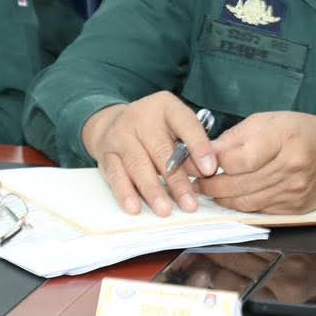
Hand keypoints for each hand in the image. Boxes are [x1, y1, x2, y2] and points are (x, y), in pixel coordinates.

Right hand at [81, 92, 216, 216]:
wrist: (113, 122)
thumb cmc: (155, 129)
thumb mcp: (175, 126)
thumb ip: (191, 146)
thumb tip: (205, 173)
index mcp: (165, 106)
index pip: (185, 123)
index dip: (199, 146)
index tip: (210, 169)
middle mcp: (141, 116)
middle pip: (161, 150)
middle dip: (177, 180)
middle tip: (190, 204)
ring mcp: (120, 134)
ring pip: (138, 165)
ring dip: (152, 190)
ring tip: (164, 210)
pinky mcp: (106, 153)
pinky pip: (116, 174)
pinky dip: (125, 192)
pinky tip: (134, 207)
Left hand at [197, 113, 315, 213]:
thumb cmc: (304, 131)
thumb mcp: (270, 120)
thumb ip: (236, 137)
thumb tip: (206, 151)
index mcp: (284, 139)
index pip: (238, 159)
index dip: (211, 162)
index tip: (194, 159)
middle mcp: (291, 168)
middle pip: (238, 184)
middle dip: (209, 184)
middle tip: (193, 178)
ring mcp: (294, 192)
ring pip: (245, 202)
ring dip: (221, 198)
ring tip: (206, 188)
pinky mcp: (294, 210)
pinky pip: (258, 211)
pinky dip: (240, 205)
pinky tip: (230, 196)